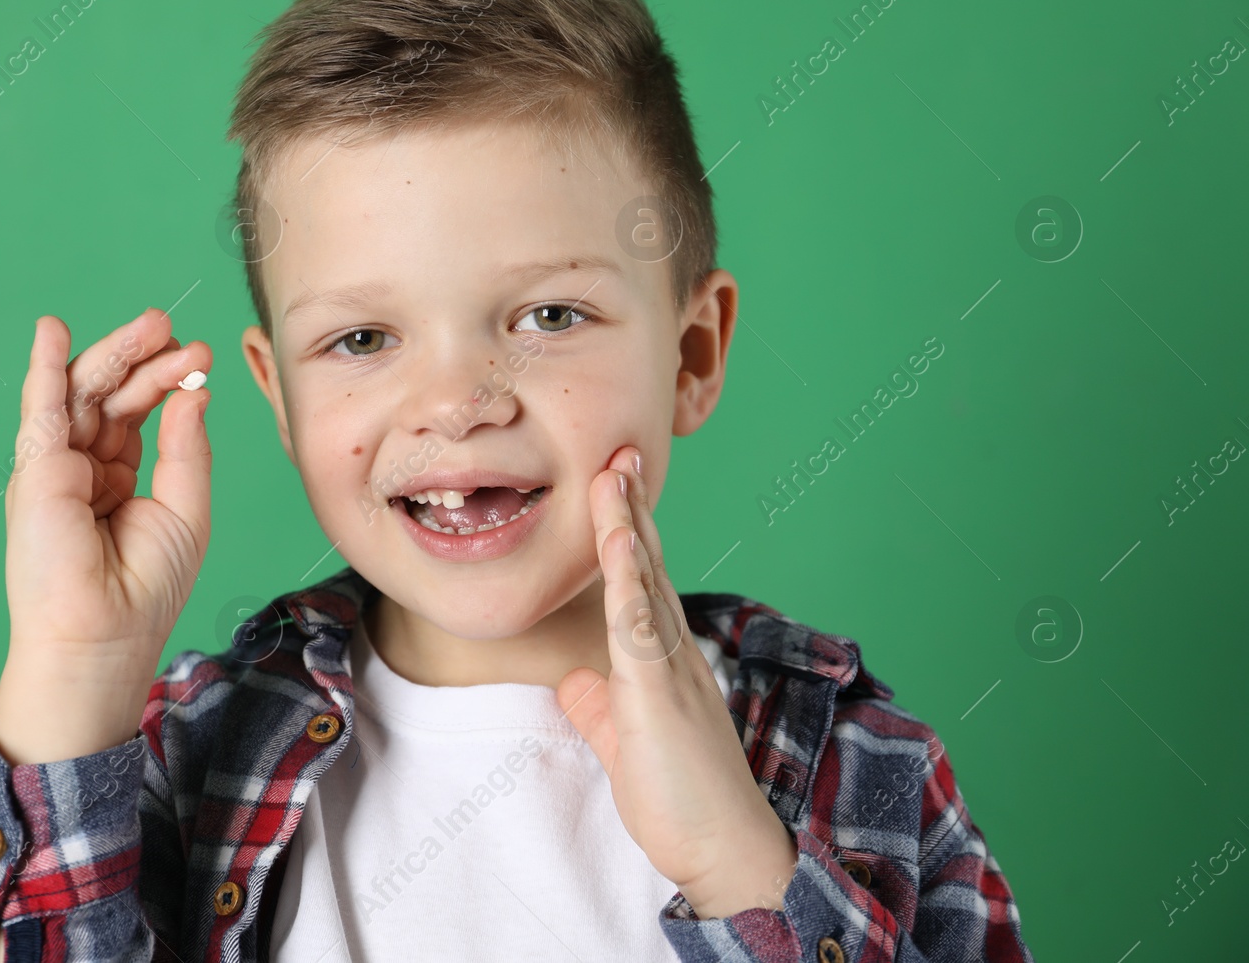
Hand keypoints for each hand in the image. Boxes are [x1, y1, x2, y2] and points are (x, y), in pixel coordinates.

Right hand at [0, 308, 213, 763]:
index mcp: (119, 481)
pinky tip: (52, 332)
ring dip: (115, 354)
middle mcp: (83, 470)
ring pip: (83, 396)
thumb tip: (195, 392)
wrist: (103, 638)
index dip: (169, 383)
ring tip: (152, 323)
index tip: (202, 358)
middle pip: (113, 397)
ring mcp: (56, 470)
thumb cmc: (143, 591)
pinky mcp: (35, 473)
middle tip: (177, 332)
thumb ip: (186, 449)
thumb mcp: (185, 511)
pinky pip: (40, 412)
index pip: (141, 415)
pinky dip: (44, 370)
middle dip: (145, 360)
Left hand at [555, 445, 798, 919]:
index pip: (641, 582)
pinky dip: (628, 577)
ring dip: (626, 522)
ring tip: (612, 470)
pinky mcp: (661, 692)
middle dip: (628, 506)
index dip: (624, 531)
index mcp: (663, 658)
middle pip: (647, 564)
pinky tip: (618, 538)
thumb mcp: (624, 739)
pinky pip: (640, 624)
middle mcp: (674, 650)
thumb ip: (599, 704)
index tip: (610, 483)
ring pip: (644, 580)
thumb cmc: (681, 798)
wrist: (727, 850)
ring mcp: (671, 666)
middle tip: (616, 449)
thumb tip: (573, 679)